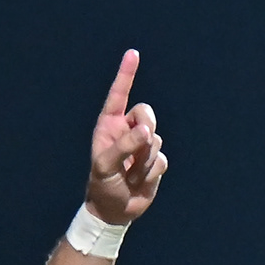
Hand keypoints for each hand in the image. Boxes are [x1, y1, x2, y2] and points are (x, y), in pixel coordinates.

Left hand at [83, 49, 166, 225]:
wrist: (115, 210)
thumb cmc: (102, 185)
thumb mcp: (105, 165)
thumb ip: (124, 145)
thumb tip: (147, 132)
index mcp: (110, 125)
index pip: (119, 95)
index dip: (126, 74)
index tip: (133, 54)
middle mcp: (127, 130)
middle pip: (146, 113)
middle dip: (144, 130)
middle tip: (137, 149)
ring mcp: (143, 145)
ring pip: (156, 139)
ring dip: (144, 161)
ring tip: (130, 175)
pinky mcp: (155, 161)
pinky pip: (162, 159)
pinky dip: (152, 172)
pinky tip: (140, 181)